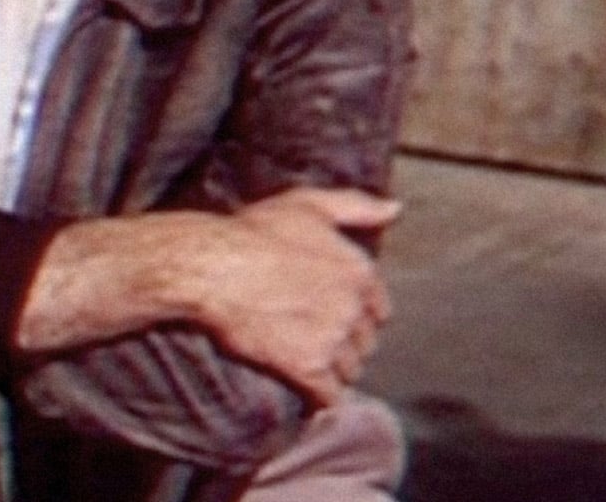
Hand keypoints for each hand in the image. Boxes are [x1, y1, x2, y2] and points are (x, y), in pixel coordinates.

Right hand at [15, 187, 399, 407]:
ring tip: (302, 362)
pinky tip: (306, 398)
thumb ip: (356, 206)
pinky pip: (328, 398)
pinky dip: (320, 401)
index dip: (355, 314)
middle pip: (364, 342)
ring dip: (331, 371)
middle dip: (343, 343)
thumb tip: (395, 210)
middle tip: (310, 338)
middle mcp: (354, 307)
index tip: (329, 313)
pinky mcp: (308, 369)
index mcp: (359, 270)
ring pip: (349, 370)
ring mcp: (333, 339)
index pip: (378, 309)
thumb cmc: (252, 232)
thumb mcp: (306, 205)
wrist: (210, 266)